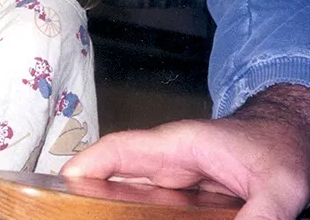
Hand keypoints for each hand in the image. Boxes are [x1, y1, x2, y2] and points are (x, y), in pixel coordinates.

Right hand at [61, 85, 309, 219]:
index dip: (87, 164)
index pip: (120, 150)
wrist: (290, 137)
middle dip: (86, 191)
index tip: (62, 182)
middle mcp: (167, 162)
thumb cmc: (281, 147)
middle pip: (114, 174)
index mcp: (178, 146)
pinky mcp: (182, 197)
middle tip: (62, 210)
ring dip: (107, 205)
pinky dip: (130, 214)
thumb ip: (263, 214)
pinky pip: (147, 205)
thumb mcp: (280, 184)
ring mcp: (173, 179)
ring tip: (83, 216)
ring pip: (129, 192)